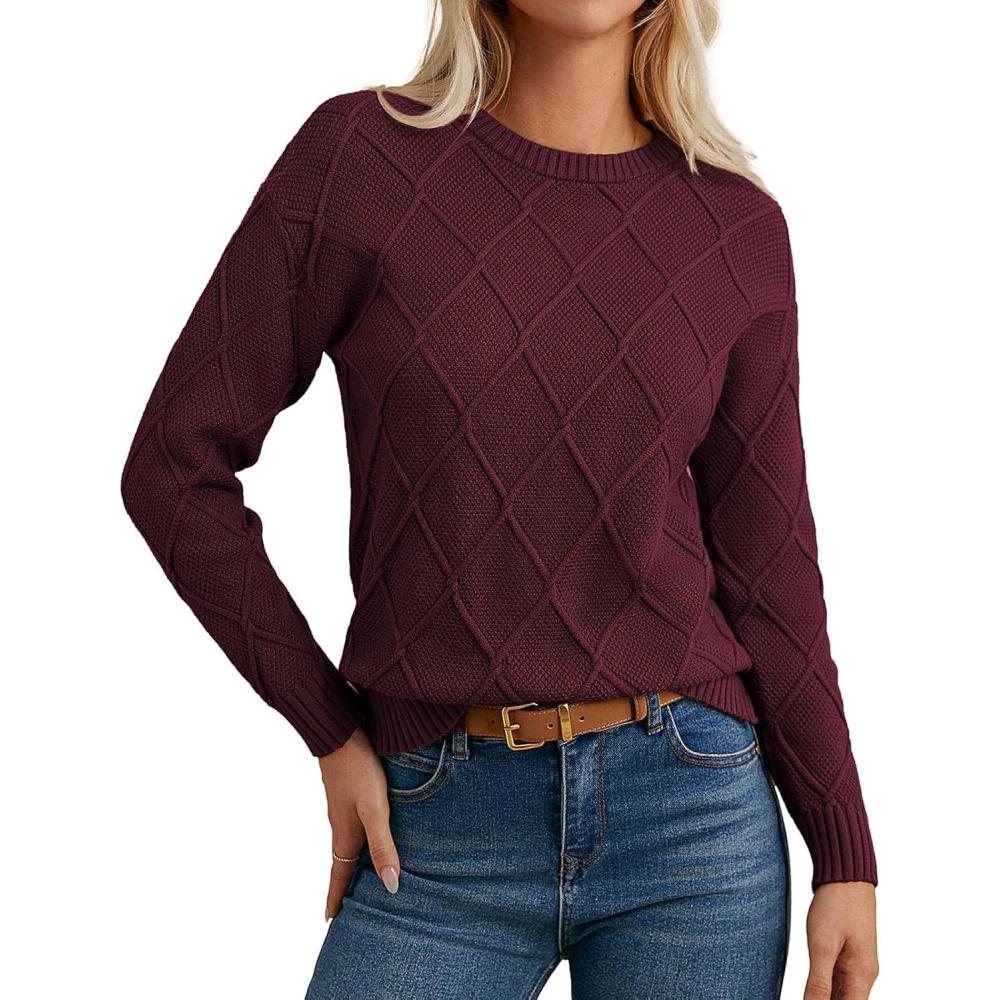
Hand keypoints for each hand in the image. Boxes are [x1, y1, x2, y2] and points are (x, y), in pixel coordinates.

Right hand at [317, 726, 400, 920]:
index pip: (339, 875)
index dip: (336, 898)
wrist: (340, 733)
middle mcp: (341, 824)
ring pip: (347, 843)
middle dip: (342, 885)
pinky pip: (350, 826)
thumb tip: (390, 884)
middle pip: (342, 862)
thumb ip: (382, 844)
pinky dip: (356, 840)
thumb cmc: (358, 770)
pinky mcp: (347, 793)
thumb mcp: (375, 809)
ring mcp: (342, 808)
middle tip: (343, 906)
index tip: (331, 920)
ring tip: (357, 876)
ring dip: (350, 862)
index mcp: (345, 834)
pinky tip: (366, 833)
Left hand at [804, 882, 878, 997]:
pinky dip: (825, 987)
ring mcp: (857, 965)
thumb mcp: (822, 945)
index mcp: (861, 977)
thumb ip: (818, 982)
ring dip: (824, 997)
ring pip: (841, 995)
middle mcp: (863, 975)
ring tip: (806, 993)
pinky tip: (811, 988)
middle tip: (804, 995)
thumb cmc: (837, 905)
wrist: (846, 876)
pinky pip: (838, 981)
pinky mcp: (849, 955)